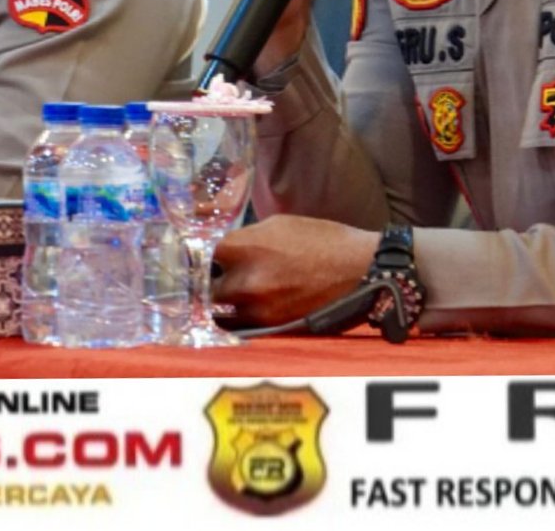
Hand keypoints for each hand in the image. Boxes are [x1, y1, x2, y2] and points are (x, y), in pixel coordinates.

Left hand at [212, 214, 379, 327]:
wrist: (359, 269)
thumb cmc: (321, 240)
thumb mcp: (278, 224)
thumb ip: (245, 237)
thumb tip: (223, 246)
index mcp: (244, 247)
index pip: (199, 254)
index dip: (196, 255)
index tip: (195, 257)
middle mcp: (245, 282)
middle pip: (204, 287)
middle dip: (205, 282)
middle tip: (210, 278)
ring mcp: (257, 310)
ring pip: (220, 311)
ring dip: (222, 304)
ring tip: (229, 295)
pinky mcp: (271, 329)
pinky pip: (240, 326)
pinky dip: (239, 319)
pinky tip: (246, 309)